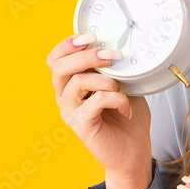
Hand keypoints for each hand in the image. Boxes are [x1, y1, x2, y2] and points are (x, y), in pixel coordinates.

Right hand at [46, 33, 151, 188]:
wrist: (133, 151)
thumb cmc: (126, 117)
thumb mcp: (122, 84)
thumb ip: (112, 68)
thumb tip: (117, 46)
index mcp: (70, 84)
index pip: (55, 59)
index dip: (67, 44)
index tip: (90, 36)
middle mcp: (65, 97)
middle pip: (60, 67)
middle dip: (86, 55)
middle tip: (110, 55)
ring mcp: (71, 112)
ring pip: (78, 82)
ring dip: (105, 79)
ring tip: (121, 88)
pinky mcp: (82, 125)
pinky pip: (96, 101)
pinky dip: (116, 99)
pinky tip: (126, 108)